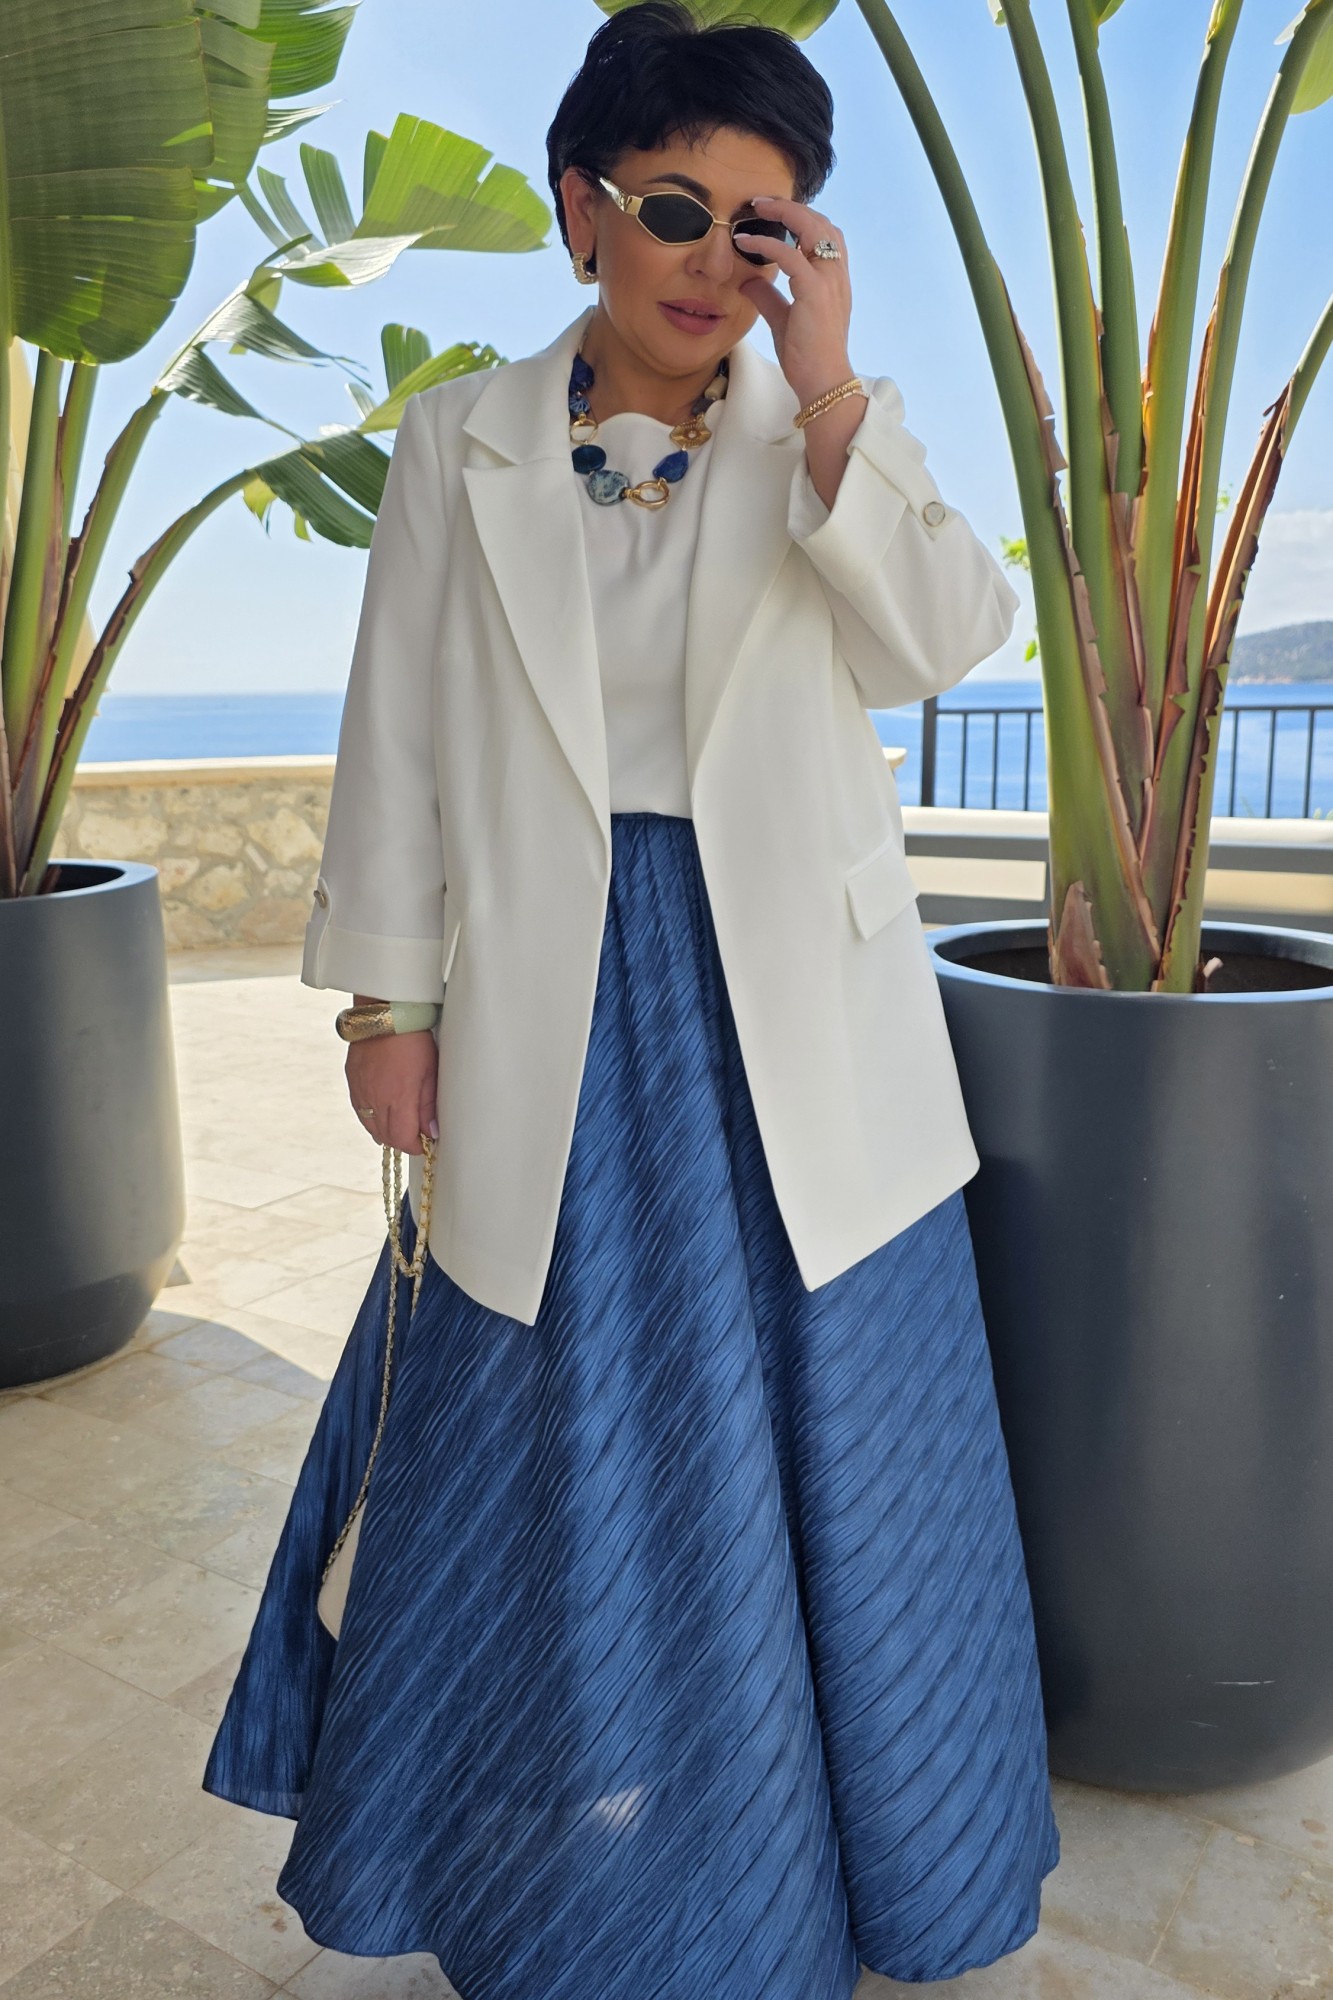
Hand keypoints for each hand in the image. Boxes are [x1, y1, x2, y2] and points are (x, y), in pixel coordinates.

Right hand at [346, 1026, 437, 1154]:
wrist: (385, 1013)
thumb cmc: (413, 1039)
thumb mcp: (430, 1072)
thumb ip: (429, 1105)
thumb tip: (432, 1131)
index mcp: (398, 1099)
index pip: (403, 1139)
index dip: (415, 1146)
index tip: (425, 1143)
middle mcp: (375, 1099)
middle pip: (386, 1137)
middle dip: (402, 1141)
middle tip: (416, 1135)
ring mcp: (361, 1091)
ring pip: (371, 1127)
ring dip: (386, 1131)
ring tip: (401, 1124)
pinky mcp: (353, 1081)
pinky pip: (361, 1110)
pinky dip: (372, 1117)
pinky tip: (384, 1110)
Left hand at [734, 195, 854, 407]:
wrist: (822, 381)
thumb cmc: (807, 356)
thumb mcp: (783, 320)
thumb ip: (769, 297)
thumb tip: (749, 280)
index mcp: (833, 279)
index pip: (825, 233)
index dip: (803, 217)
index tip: (775, 213)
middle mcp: (835, 274)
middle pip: (820, 222)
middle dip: (791, 206)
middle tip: (761, 202)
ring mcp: (828, 281)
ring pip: (811, 227)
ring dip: (783, 212)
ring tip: (756, 208)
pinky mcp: (813, 292)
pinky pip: (790, 255)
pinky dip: (767, 244)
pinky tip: (745, 242)